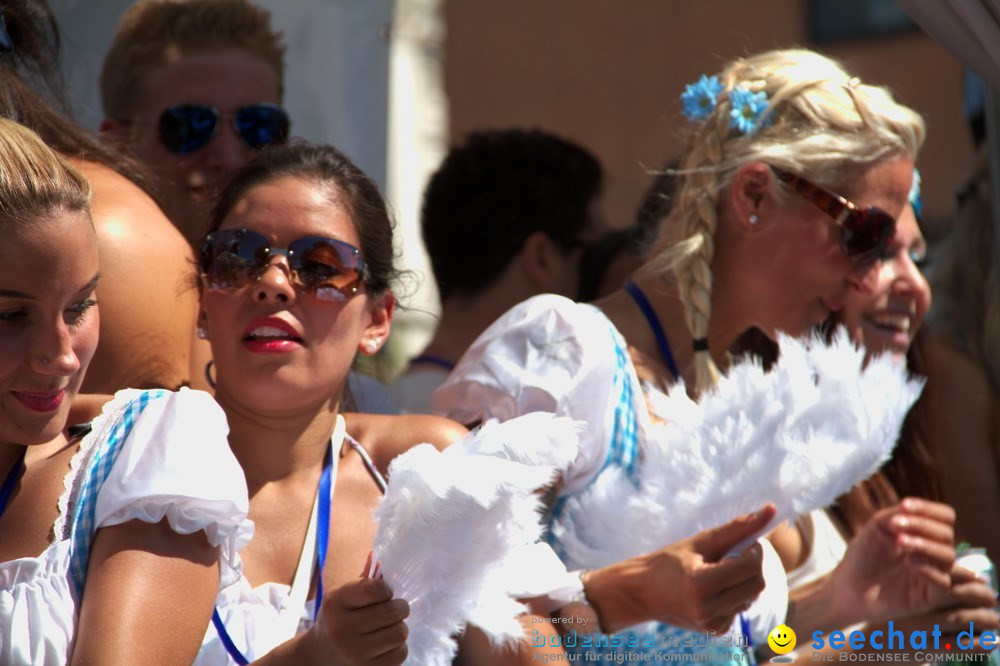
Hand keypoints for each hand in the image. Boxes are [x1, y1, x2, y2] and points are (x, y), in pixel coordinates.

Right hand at [312, 577, 409, 664]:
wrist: (319, 657)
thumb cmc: (338, 619)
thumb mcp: (343, 597)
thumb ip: (363, 580)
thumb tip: (376, 557)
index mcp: (335, 603)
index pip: (375, 588)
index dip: (386, 590)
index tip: (382, 594)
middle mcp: (342, 629)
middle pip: (394, 611)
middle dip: (399, 608)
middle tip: (392, 610)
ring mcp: (354, 654)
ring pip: (401, 632)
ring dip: (398, 629)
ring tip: (386, 629)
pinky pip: (401, 653)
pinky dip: (398, 648)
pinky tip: (384, 646)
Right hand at [584, 503, 775, 633]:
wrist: (641, 593)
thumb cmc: (668, 561)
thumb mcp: (700, 542)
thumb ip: (737, 528)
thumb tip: (771, 510)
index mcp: (700, 583)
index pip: (752, 565)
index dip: (755, 549)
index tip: (744, 542)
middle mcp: (707, 609)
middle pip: (758, 584)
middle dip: (752, 565)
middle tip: (733, 555)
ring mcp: (711, 624)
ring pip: (752, 596)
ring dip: (744, 581)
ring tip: (718, 573)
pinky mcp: (715, 631)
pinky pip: (741, 608)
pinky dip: (735, 595)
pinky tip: (713, 590)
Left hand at [831, 498, 955, 625]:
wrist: (848, 587)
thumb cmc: (863, 556)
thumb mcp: (878, 527)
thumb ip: (897, 515)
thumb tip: (911, 509)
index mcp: (924, 534)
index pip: (945, 517)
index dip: (929, 508)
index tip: (904, 505)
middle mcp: (932, 553)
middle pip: (946, 534)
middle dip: (922, 526)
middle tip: (895, 526)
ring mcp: (932, 574)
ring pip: (948, 556)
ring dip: (925, 545)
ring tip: (900, 542)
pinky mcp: (929, 597)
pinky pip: (943, 582)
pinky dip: (927, 569)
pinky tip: (907, 562)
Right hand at [861, 563, 999, 655]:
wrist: (866, 649)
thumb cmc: (890, 624)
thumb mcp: (903, 604)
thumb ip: (927, 594)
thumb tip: (968, 584)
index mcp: (910, 591)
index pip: (945, 577)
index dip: (968, 577)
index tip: (983, 580)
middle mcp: (917, 606)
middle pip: (955, 593)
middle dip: (980, 595)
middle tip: (994, 598)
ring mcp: (922, 628)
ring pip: (961, 617)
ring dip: (985, 618)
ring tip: (996, 621)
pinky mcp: (927, 649)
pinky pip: (960, 645)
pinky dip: (980, 643)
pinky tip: (992, 642)